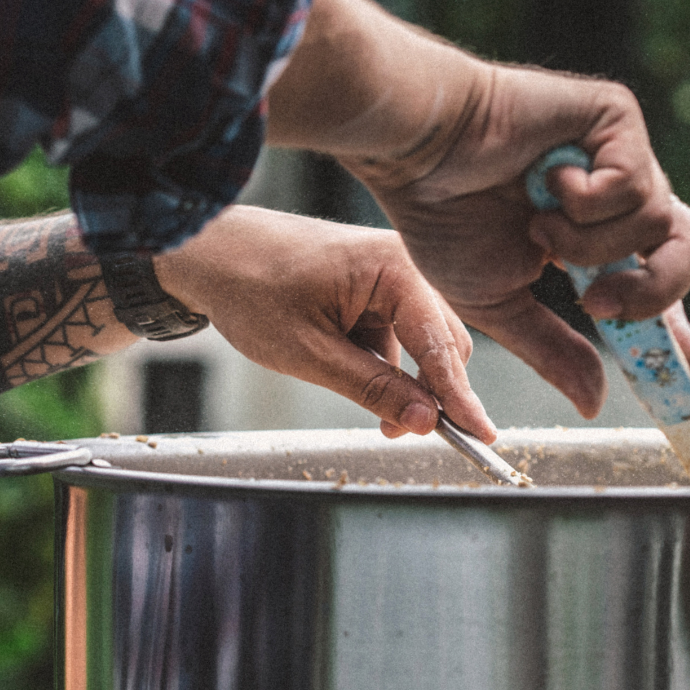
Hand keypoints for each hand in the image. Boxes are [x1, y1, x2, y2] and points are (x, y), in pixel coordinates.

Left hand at [154, 206, 493, 441]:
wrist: (208, 252)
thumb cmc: (251, 287)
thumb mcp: (309, 353)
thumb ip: (372, 388)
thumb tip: (423, 421)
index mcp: (394, 269)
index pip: (441, 344)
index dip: (461, 398)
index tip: (482, 436)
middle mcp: (401, 265)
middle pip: (442, 342)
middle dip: (431, 393)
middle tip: (412, 435)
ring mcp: (387, 275)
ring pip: (419, 343)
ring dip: (404, 383)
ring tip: (380, 421)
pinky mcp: (372, 288)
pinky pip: (395, 335)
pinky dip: (384, 366)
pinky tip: (358, 383)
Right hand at [354, 69, 689, 417]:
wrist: (418, 154)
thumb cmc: (443, 216)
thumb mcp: (498, 303)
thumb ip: (551, 350)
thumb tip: (592, 402)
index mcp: (592, 239)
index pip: (655, 287)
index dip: (680, 332)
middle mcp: (616, 196)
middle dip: (653, 292)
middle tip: (600, 307)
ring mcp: (619, 154)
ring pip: (659, 224)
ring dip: (588, 245)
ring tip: (538, 226)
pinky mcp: (615, 118)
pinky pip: (635, 185)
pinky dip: (586, 203)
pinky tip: (547, 182)